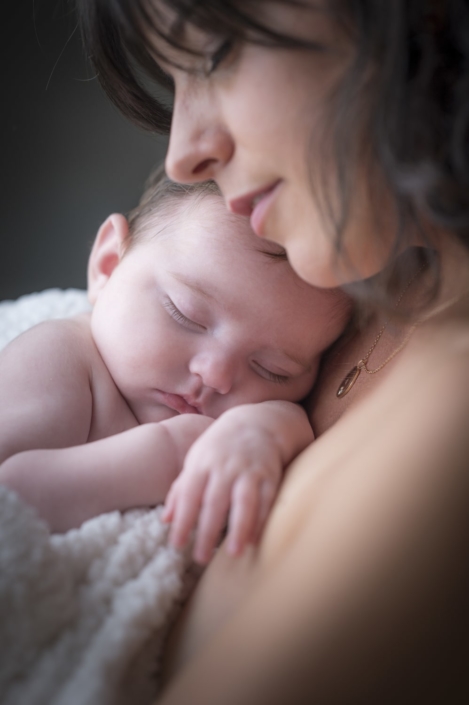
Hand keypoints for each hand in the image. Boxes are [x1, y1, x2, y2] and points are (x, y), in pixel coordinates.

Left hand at [162, 409, 283, 563]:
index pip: (189, 494)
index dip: (183, 520)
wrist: (256, 422)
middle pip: (215, 501)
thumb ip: (181, 489)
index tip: (176, 544)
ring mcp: (249, 471)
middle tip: (200, 557)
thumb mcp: (196, 461)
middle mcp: (225, 467)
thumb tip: (166, 520)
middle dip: (207, 530)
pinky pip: (267, 499)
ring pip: (244, 501)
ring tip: (233, 553)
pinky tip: (253, 540)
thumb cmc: (219, 447)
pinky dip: (261, 520)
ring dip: (239, 527)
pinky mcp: (270, 475)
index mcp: (202, 463)